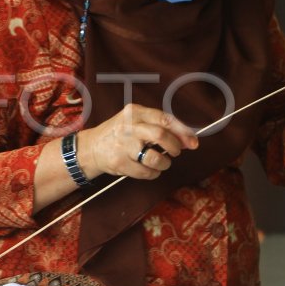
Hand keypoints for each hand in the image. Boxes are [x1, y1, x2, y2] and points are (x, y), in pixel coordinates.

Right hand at [79, 103, 198, 180]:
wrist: (91, 147)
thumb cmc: (119, 133)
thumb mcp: (135, 121)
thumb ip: (159, 126)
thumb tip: (188, 140)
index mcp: (135, 112)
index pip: (165, 119)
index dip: (183, 132)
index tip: (193, 142)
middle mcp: (128, 127)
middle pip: (160, 135)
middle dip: (174, 146)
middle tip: (176, 152)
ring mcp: (123, 145)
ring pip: (155, 157)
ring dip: (164, 163)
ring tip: (162, 162)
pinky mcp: (120, 162)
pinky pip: (146, 172)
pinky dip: (153, 173)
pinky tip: (149, 169)